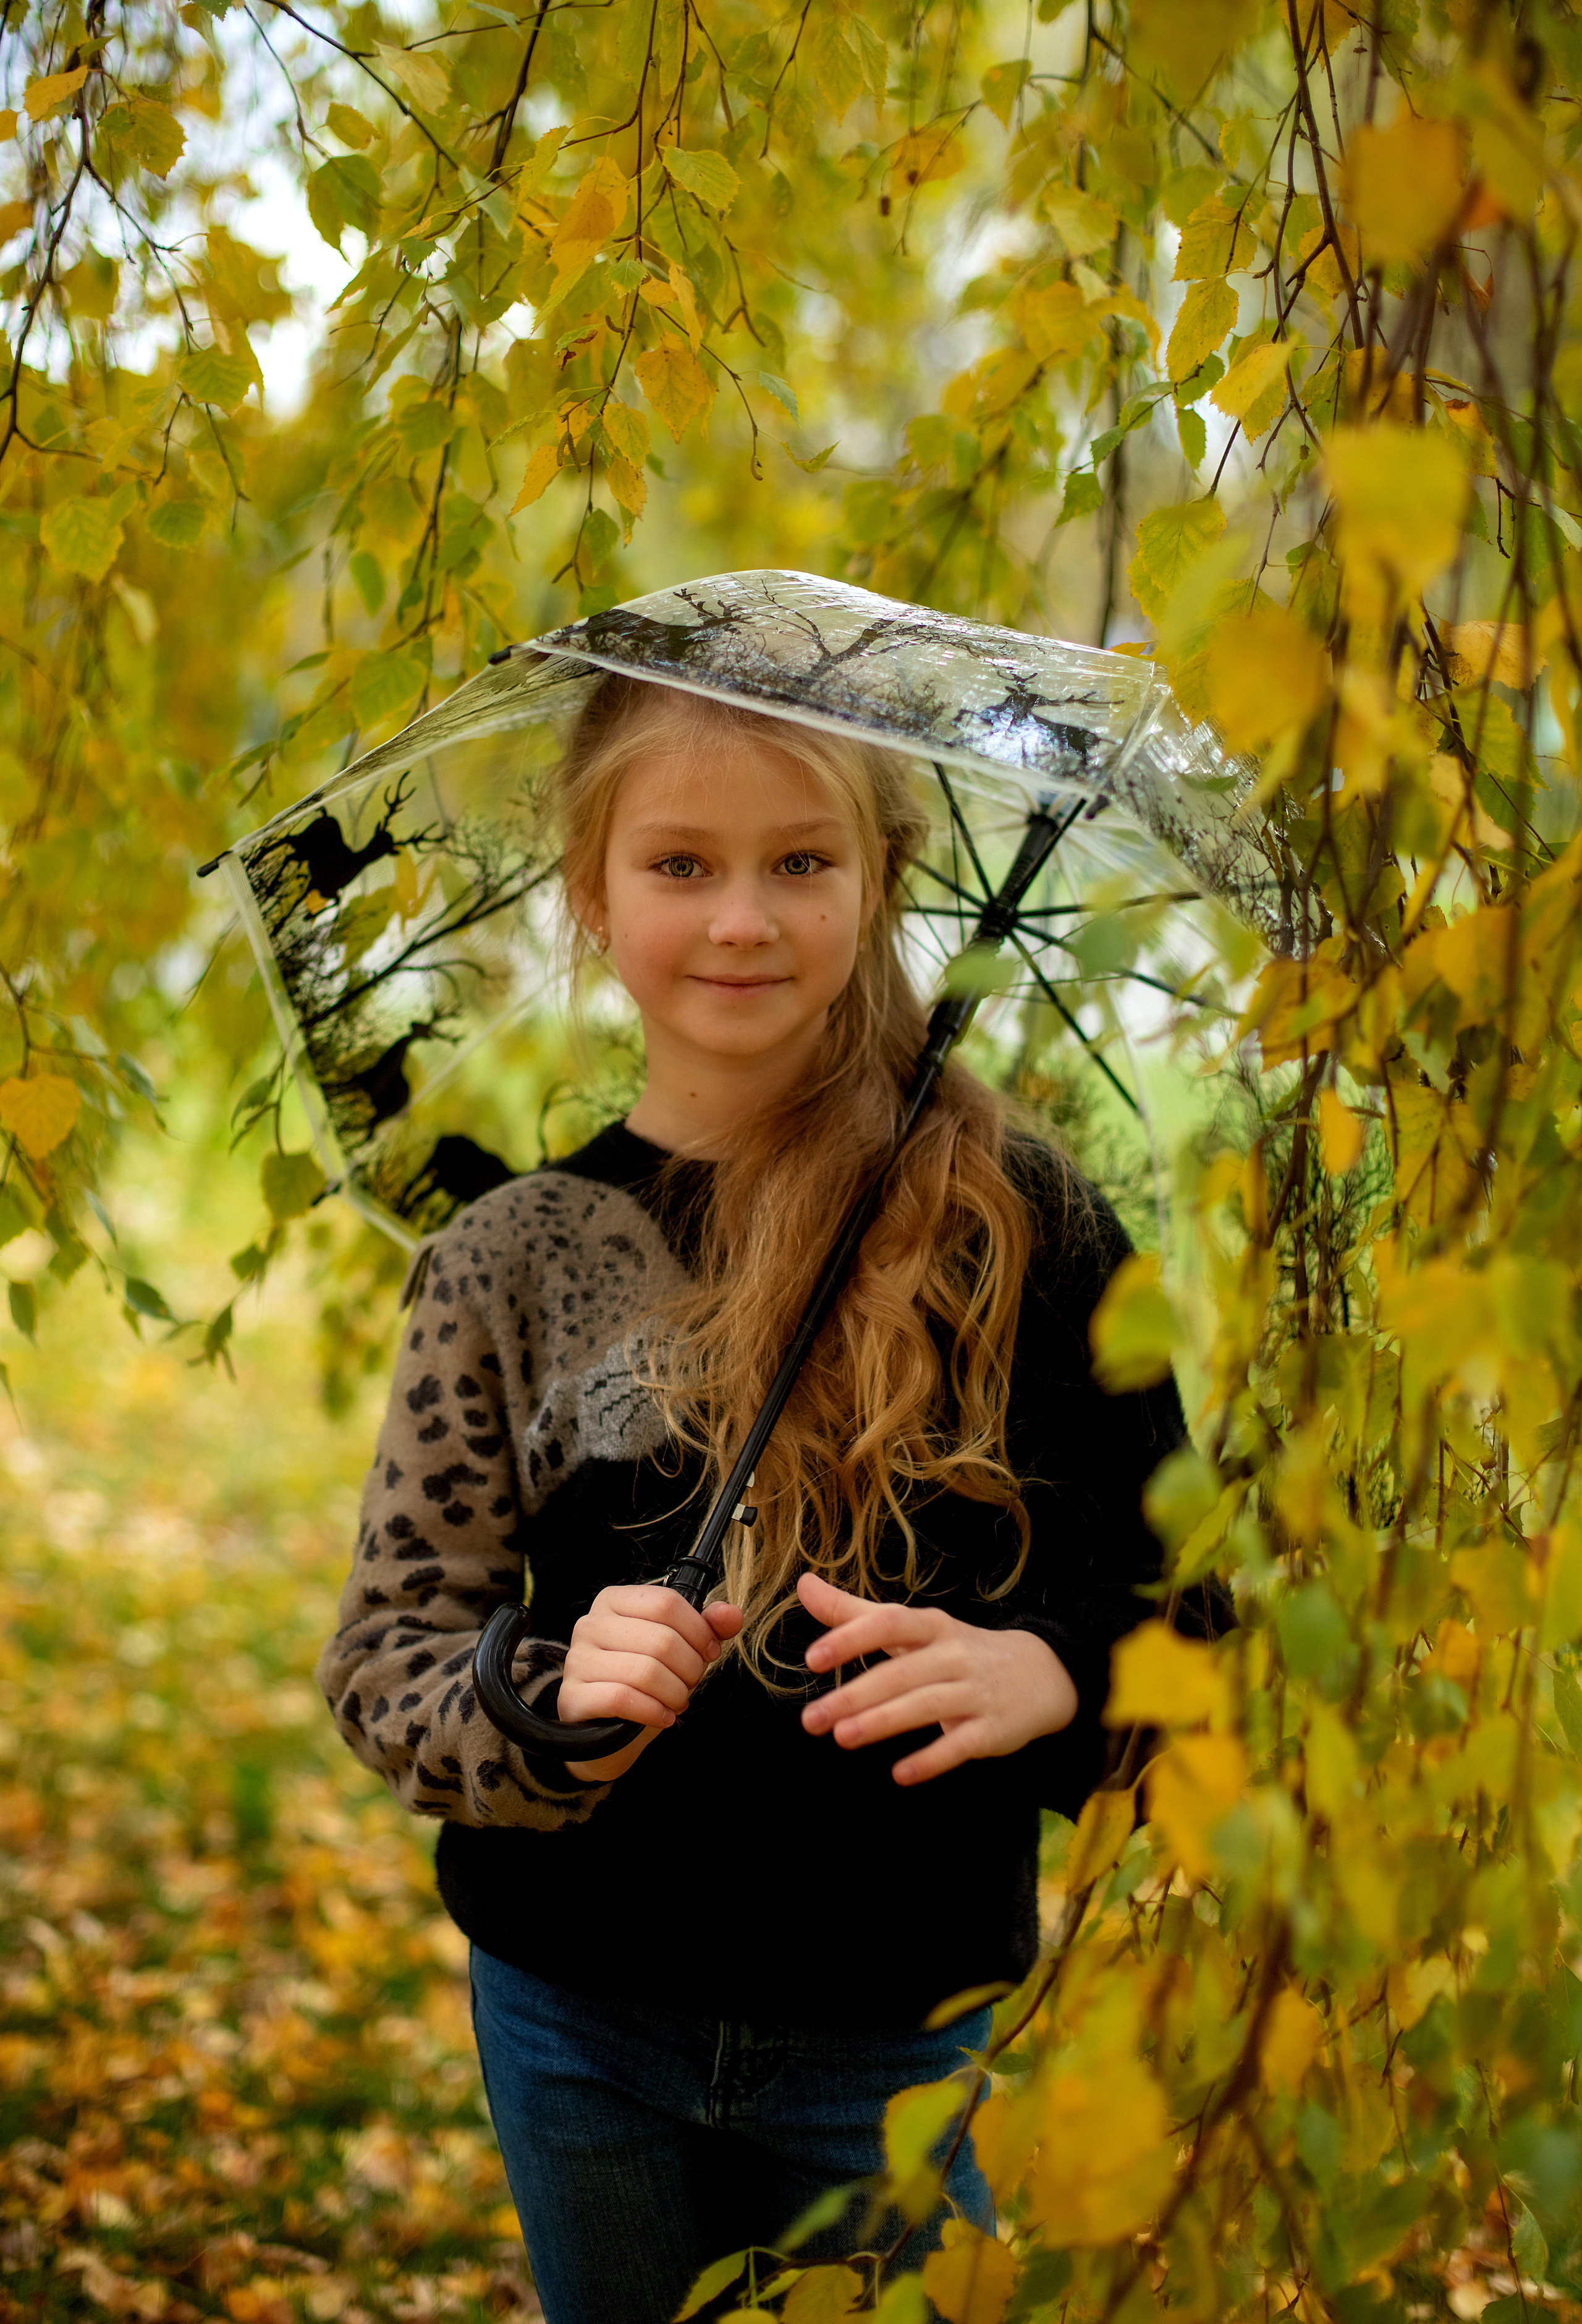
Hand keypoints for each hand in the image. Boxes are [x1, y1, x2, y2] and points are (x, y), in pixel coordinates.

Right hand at [561, 1584, 742, 1780]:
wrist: (610, 1731)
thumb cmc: (646, 1681)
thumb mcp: (680, 1650)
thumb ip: (707, 1628)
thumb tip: (732, 1615)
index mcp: (615, 1601)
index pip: (667, 1603)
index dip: (699, 1631)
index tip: (709, 1652)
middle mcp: (590, 1624)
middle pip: (661, 1639)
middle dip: (689, 1669)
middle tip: (689, 1684)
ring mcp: (578, 1660)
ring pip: (645, 1671)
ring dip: (674, 1693)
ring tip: (676, 1701)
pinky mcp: (573, 1696)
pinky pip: (623, 1698)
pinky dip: (652, 1711)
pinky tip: (662, 1717)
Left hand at [796, 1572, 1077, 1786]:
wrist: (1041, 1674)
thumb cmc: (957, 1650)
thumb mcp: (912, 1627)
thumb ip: (856, 1612)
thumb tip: (804, 1585)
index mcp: (932, 1627)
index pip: (890, 1623)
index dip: (851, 1638)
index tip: (812, 1658)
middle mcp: (954, 1655)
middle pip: (901, 1672)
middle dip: (854, 1695)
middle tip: (812, 1719)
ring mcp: (975, 1692)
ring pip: (926, 1705)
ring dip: (883, 1722)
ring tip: (842, 1738)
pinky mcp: (992, 1730)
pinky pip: (961, 1745)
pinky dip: (932, 1760)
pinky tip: (901, 1775)